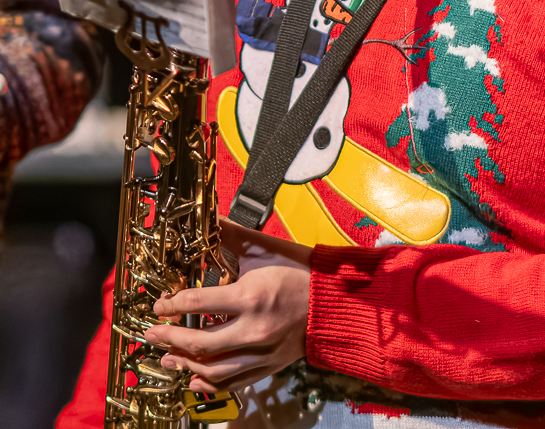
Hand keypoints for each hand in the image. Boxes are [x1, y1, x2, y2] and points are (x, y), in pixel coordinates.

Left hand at [144, 216, 311, 392]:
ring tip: (167, 357)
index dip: (171, 305)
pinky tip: (194, 378)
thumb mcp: (264, 248)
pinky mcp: (268, 366)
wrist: (334, 299)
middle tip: (152, 333)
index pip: (198, 303)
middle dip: (169, 337)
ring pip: (213, 369)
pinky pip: (233, 382)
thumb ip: (232, 235)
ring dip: (184, 364)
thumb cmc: (301, 270)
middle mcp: (253, 329)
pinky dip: (210, 383)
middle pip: (199, 342)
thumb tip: (208, 220)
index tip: (159, 305)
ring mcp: (261, 351)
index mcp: (250, 296)